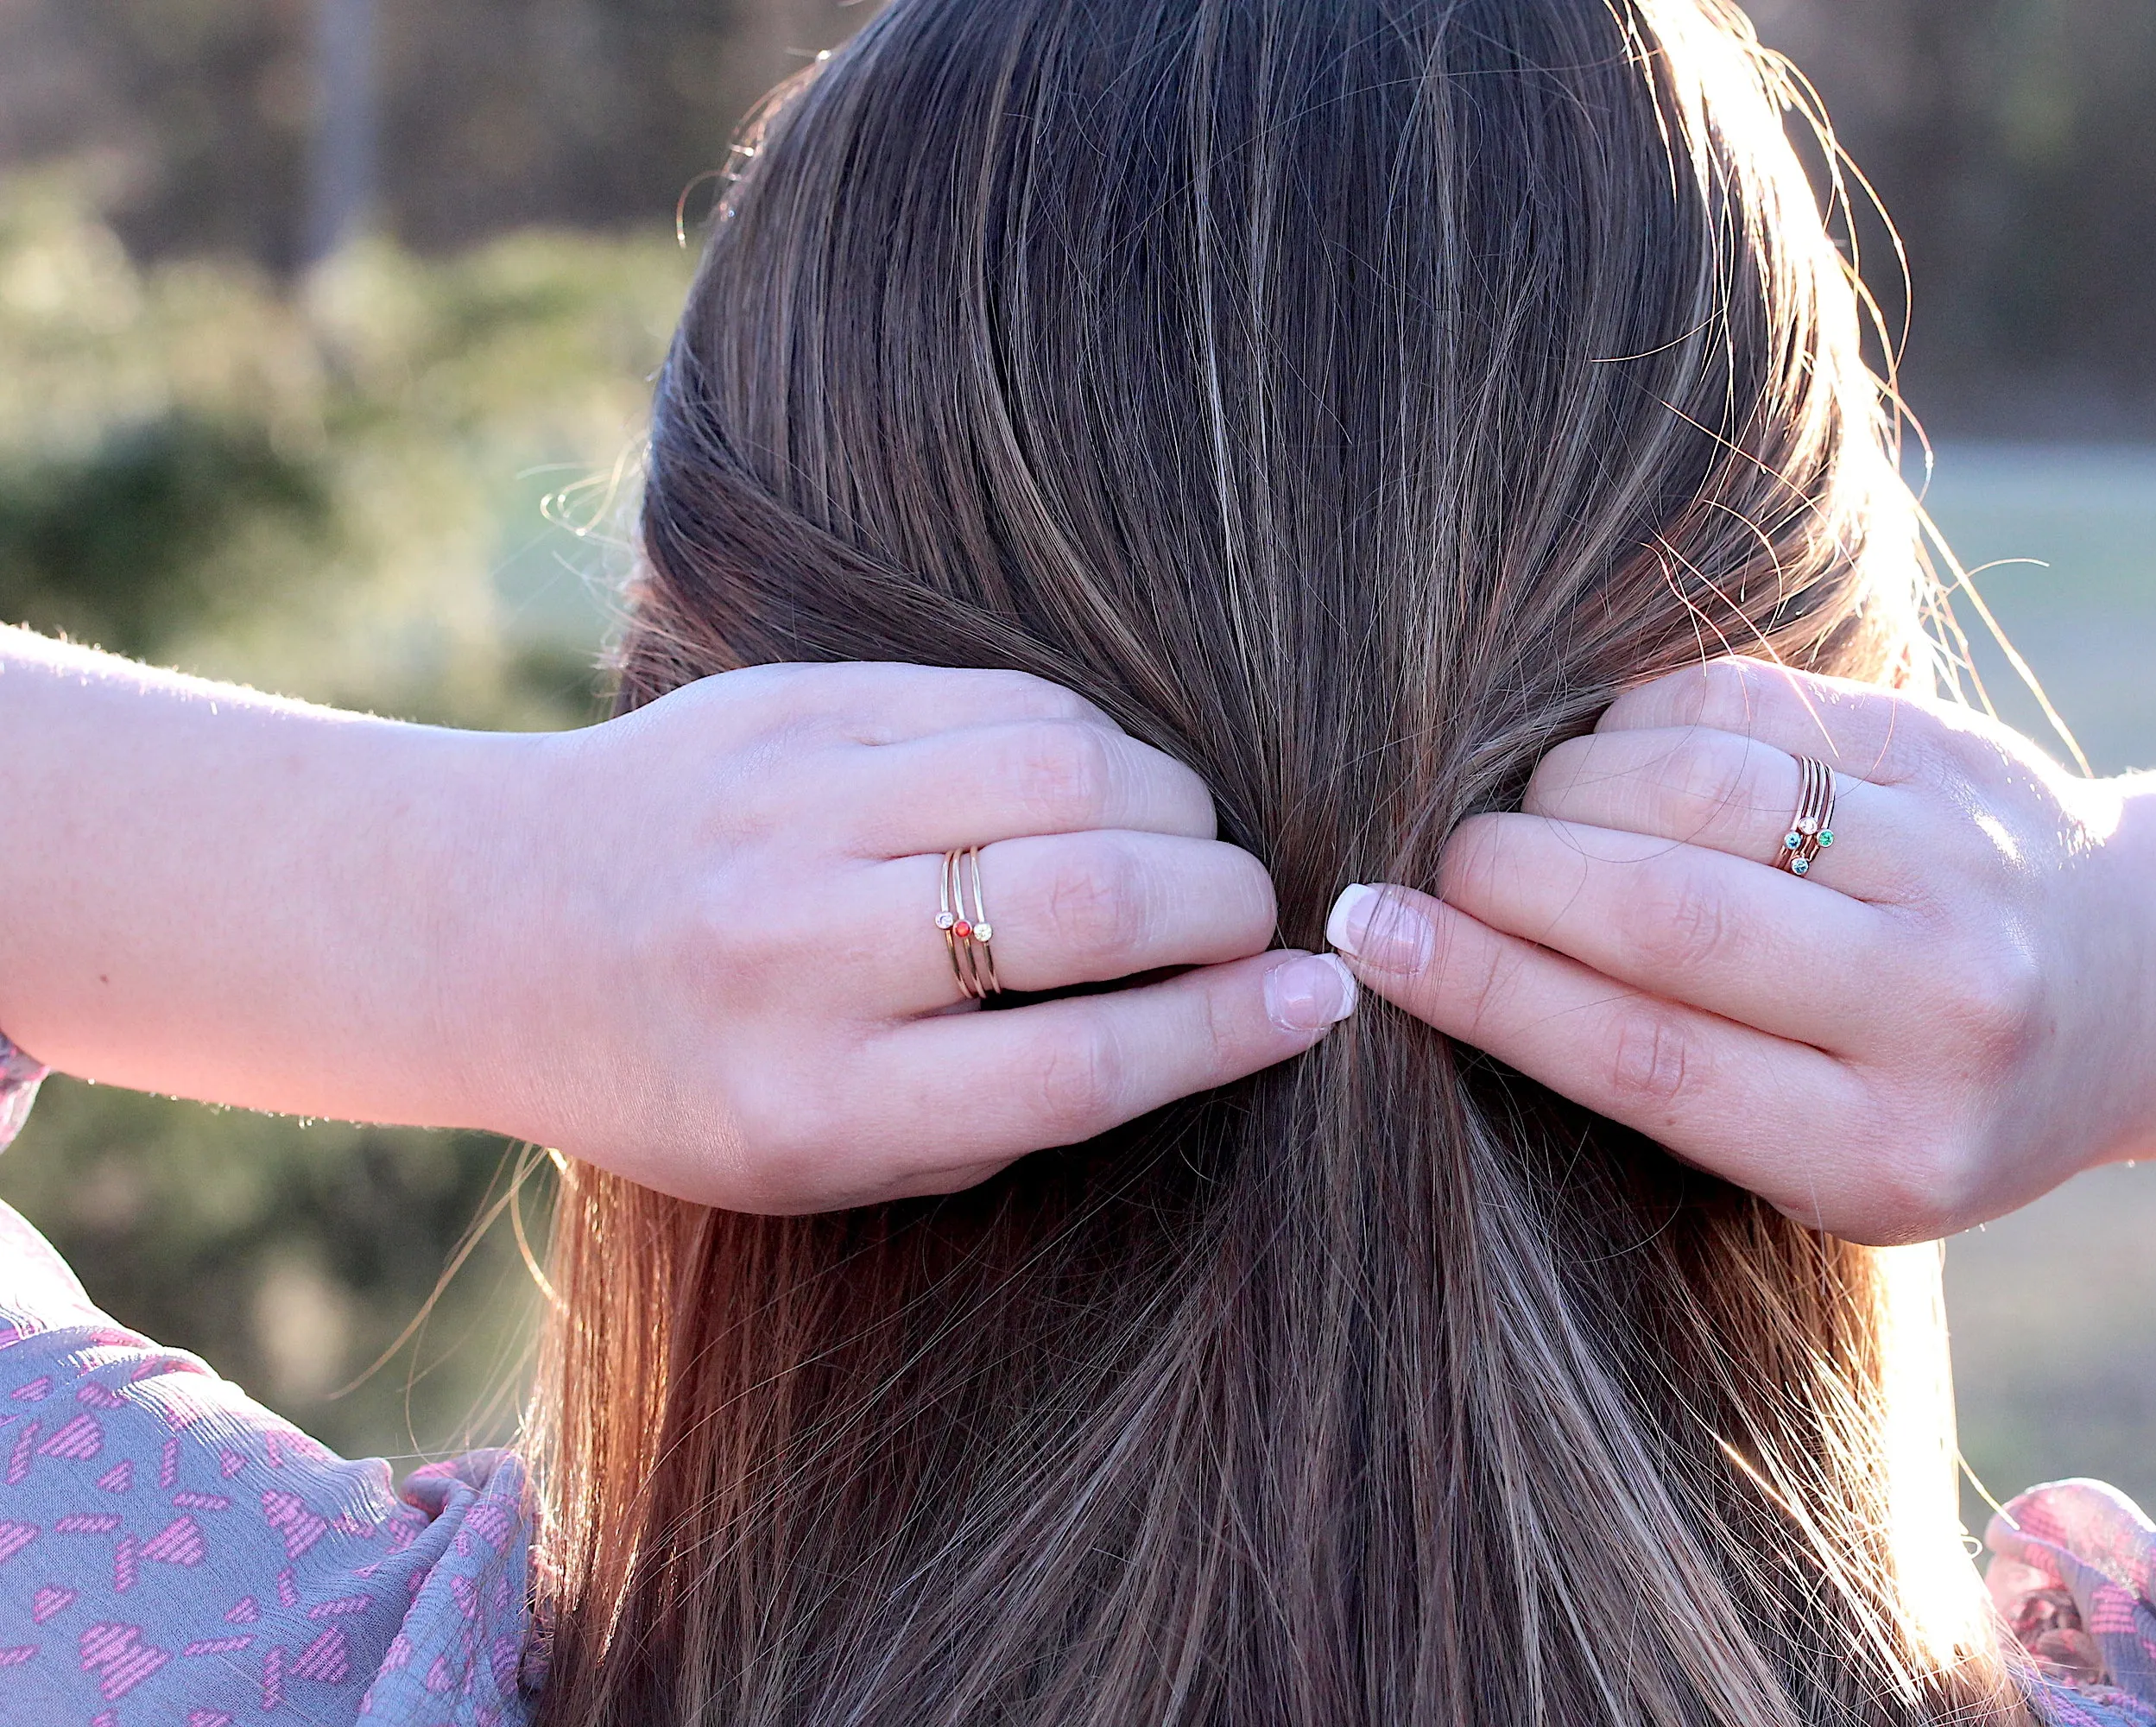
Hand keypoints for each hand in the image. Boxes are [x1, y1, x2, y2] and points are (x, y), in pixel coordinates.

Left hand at [464, 662, 1354, 1210]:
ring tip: (1182, 841)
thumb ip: (1005, 1113)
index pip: (1074, 1070)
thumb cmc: (694, 1077)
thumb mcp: (830, 1162)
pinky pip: (1000, 697)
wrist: (499, 927)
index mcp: (814, 1104)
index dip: (1225, 1032)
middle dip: (1225, 902)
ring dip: (1173, 804)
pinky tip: (1093, 782)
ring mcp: (791, 809)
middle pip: (1088, 903)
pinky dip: (1089, 741)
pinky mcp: (792, 702)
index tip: (1319, 1001)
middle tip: (1256, 915)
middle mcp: (800, 952)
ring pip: (1064, 770)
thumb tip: (1215, 1015)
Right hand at [1323, 658, 2155, 1244]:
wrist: (2127, 991)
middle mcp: (1942, 1011)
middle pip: (1667, 915)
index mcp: (1884, 1154)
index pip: (1646, 1057)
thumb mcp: (1822, 1159)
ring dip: (1569, 785)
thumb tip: (1444, 957)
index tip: (1370, 938)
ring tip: (1527, 813)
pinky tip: (1615, 755)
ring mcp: (1960, 867)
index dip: (1488, 989)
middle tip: (1432, 864)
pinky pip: (1755, 706)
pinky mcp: (1956, 754)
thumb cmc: (1918, 1093)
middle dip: (1509, 874)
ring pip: (1704, 789)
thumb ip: (1674, 1078)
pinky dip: (1645, 718)